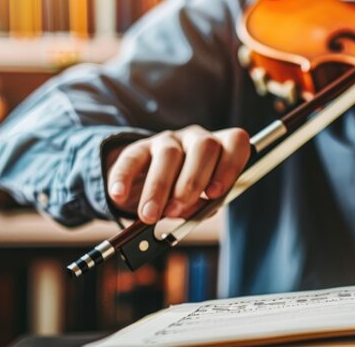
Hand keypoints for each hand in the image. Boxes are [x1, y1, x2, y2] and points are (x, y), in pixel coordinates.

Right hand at [105, 125, 251, 223]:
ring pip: (169, 155)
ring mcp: (169, 140)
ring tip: (150, 215)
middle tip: (177, 209)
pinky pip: (131, 157)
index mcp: (222, 148)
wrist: (153, 182)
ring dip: (158, 188)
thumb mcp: (201, 201)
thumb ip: (202, 206)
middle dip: (192, 182)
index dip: (229, 167)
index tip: (215, 193)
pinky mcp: (140, 147)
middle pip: (203, 148)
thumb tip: (195, 212)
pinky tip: (119, 195)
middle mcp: (198, 138)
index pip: (236, 144)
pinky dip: (123, 178)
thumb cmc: (188, 193)